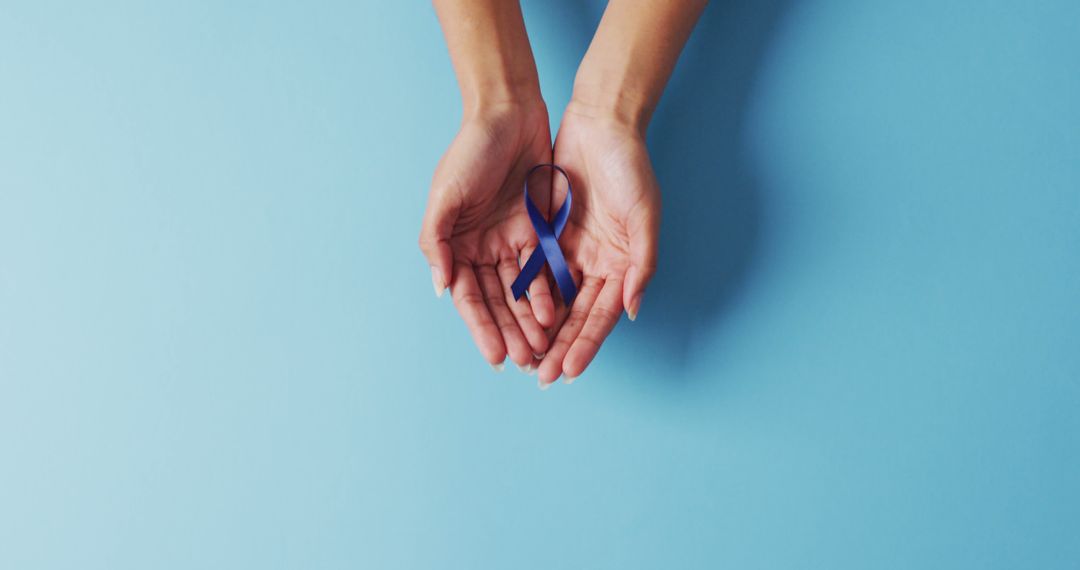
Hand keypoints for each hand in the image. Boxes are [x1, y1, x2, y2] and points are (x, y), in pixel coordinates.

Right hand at [419, 102, 556, 369]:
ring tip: (544, 346)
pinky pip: (546, 269)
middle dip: (510, 332)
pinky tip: (558, 314)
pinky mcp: (540, 231)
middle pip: (498, 302)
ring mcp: (512, 241)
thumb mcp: (445, 194)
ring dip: (531, 320)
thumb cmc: (470, 151)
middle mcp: (483, 249)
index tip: (496, 357)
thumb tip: (441, 289)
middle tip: (527, 361)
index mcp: (455, 245)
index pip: (469, 298)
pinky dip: (550, 292)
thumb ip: (436, 242)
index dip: (482, 328)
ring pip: (523, 292)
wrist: (509, 113)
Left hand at [536, 102, 660, 385]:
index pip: (600, 315)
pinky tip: (510, 318)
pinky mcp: (548, 232)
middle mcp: (596, 263)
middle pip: (574, 315)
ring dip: (538, 329)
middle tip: (540, 376)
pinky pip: (533, 270)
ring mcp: (570, 249)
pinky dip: (524, 295)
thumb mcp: (644, 215)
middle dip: (558, 347)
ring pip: (551, 299)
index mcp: (622, 264)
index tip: (569, 372)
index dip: (585, 345)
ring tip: (523, 357)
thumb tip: (632, 311)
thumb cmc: (630, 166)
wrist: (601, 123)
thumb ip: (642, 264)